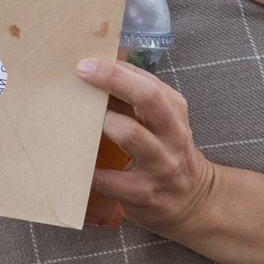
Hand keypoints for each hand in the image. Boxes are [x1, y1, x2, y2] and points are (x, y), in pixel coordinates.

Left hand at [80, 58, 219, 234]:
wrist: (195, 202)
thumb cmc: (169, 154)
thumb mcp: (165, 123)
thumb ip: (138, 100)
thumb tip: (98, 70)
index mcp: (174, 112)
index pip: (149, 81)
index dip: (118, 69)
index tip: (88, 61)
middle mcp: (172, 134)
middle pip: (149, 98)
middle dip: (114, 80)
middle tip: (82, 71)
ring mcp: (161, 165)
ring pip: (131, 134)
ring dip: (102, 121)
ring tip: (75, 116)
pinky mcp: (144, 193)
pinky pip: (109, 180)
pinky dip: (86, 171)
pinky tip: (68, 164)